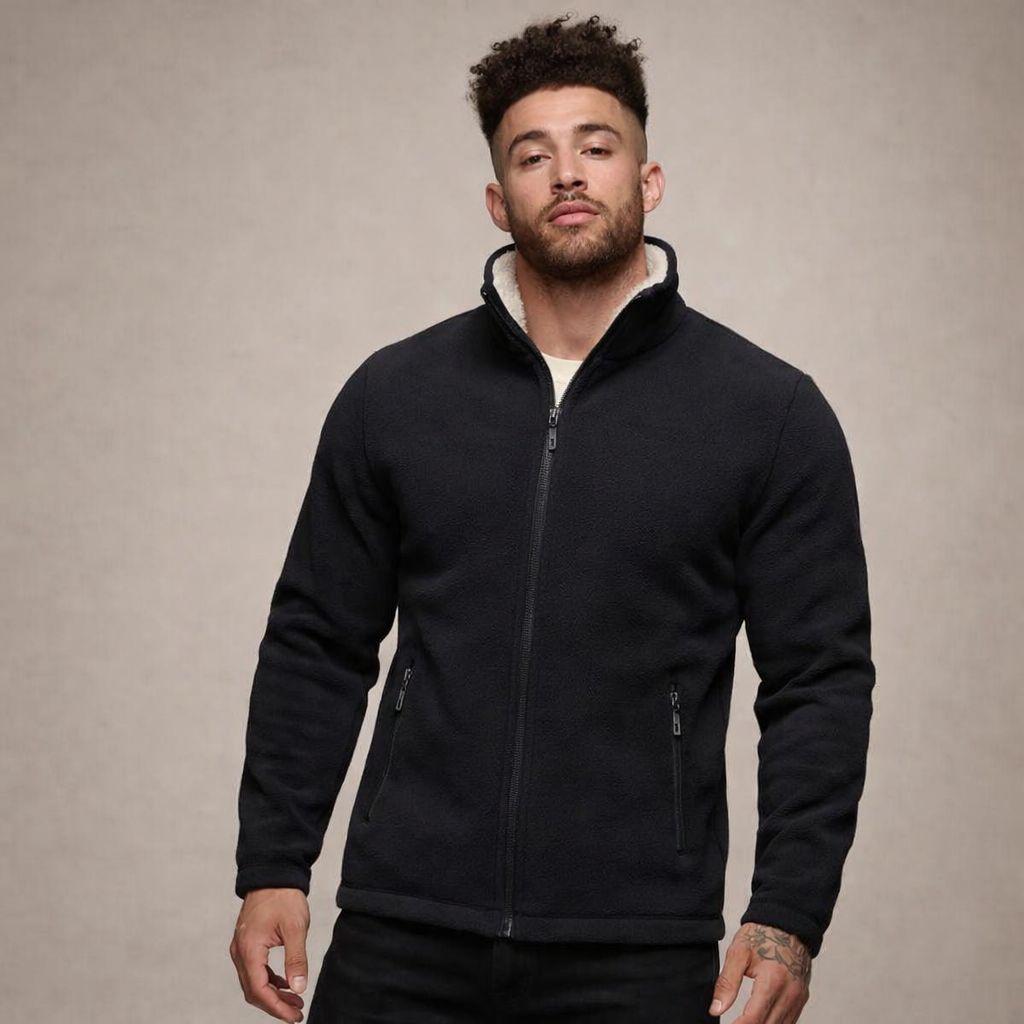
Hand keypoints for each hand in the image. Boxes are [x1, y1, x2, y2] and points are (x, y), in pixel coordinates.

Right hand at [229, 887, 310, 1021]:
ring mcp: (241, 947)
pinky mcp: (247, 943)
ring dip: (272, 994)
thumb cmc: (284, 897)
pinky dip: (269, 981)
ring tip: (295, 1001)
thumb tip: (299, 987)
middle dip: (275, 1005)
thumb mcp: (295, 928)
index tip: (294, 1016)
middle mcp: (240, 951)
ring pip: (253, 981)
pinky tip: (285, 984)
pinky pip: (255, 970)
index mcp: (249, 949)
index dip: (276, 1007)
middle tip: (297, 1013)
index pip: (259, 990)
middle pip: (253, 990)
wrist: (274, 873)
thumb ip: (296, 959)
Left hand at [709, 921, 811, 1023]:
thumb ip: (727, 983)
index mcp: (772, 981)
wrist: (788, 923)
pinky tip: (762, 1021)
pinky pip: (789, 1021)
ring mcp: (798, 998)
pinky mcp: (802, 998)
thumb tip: (716, 1009)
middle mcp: (789, 994)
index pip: (753, 1019)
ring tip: (744, 1022)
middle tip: (734, 1023)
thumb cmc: (762, 934)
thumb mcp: (738, 953)